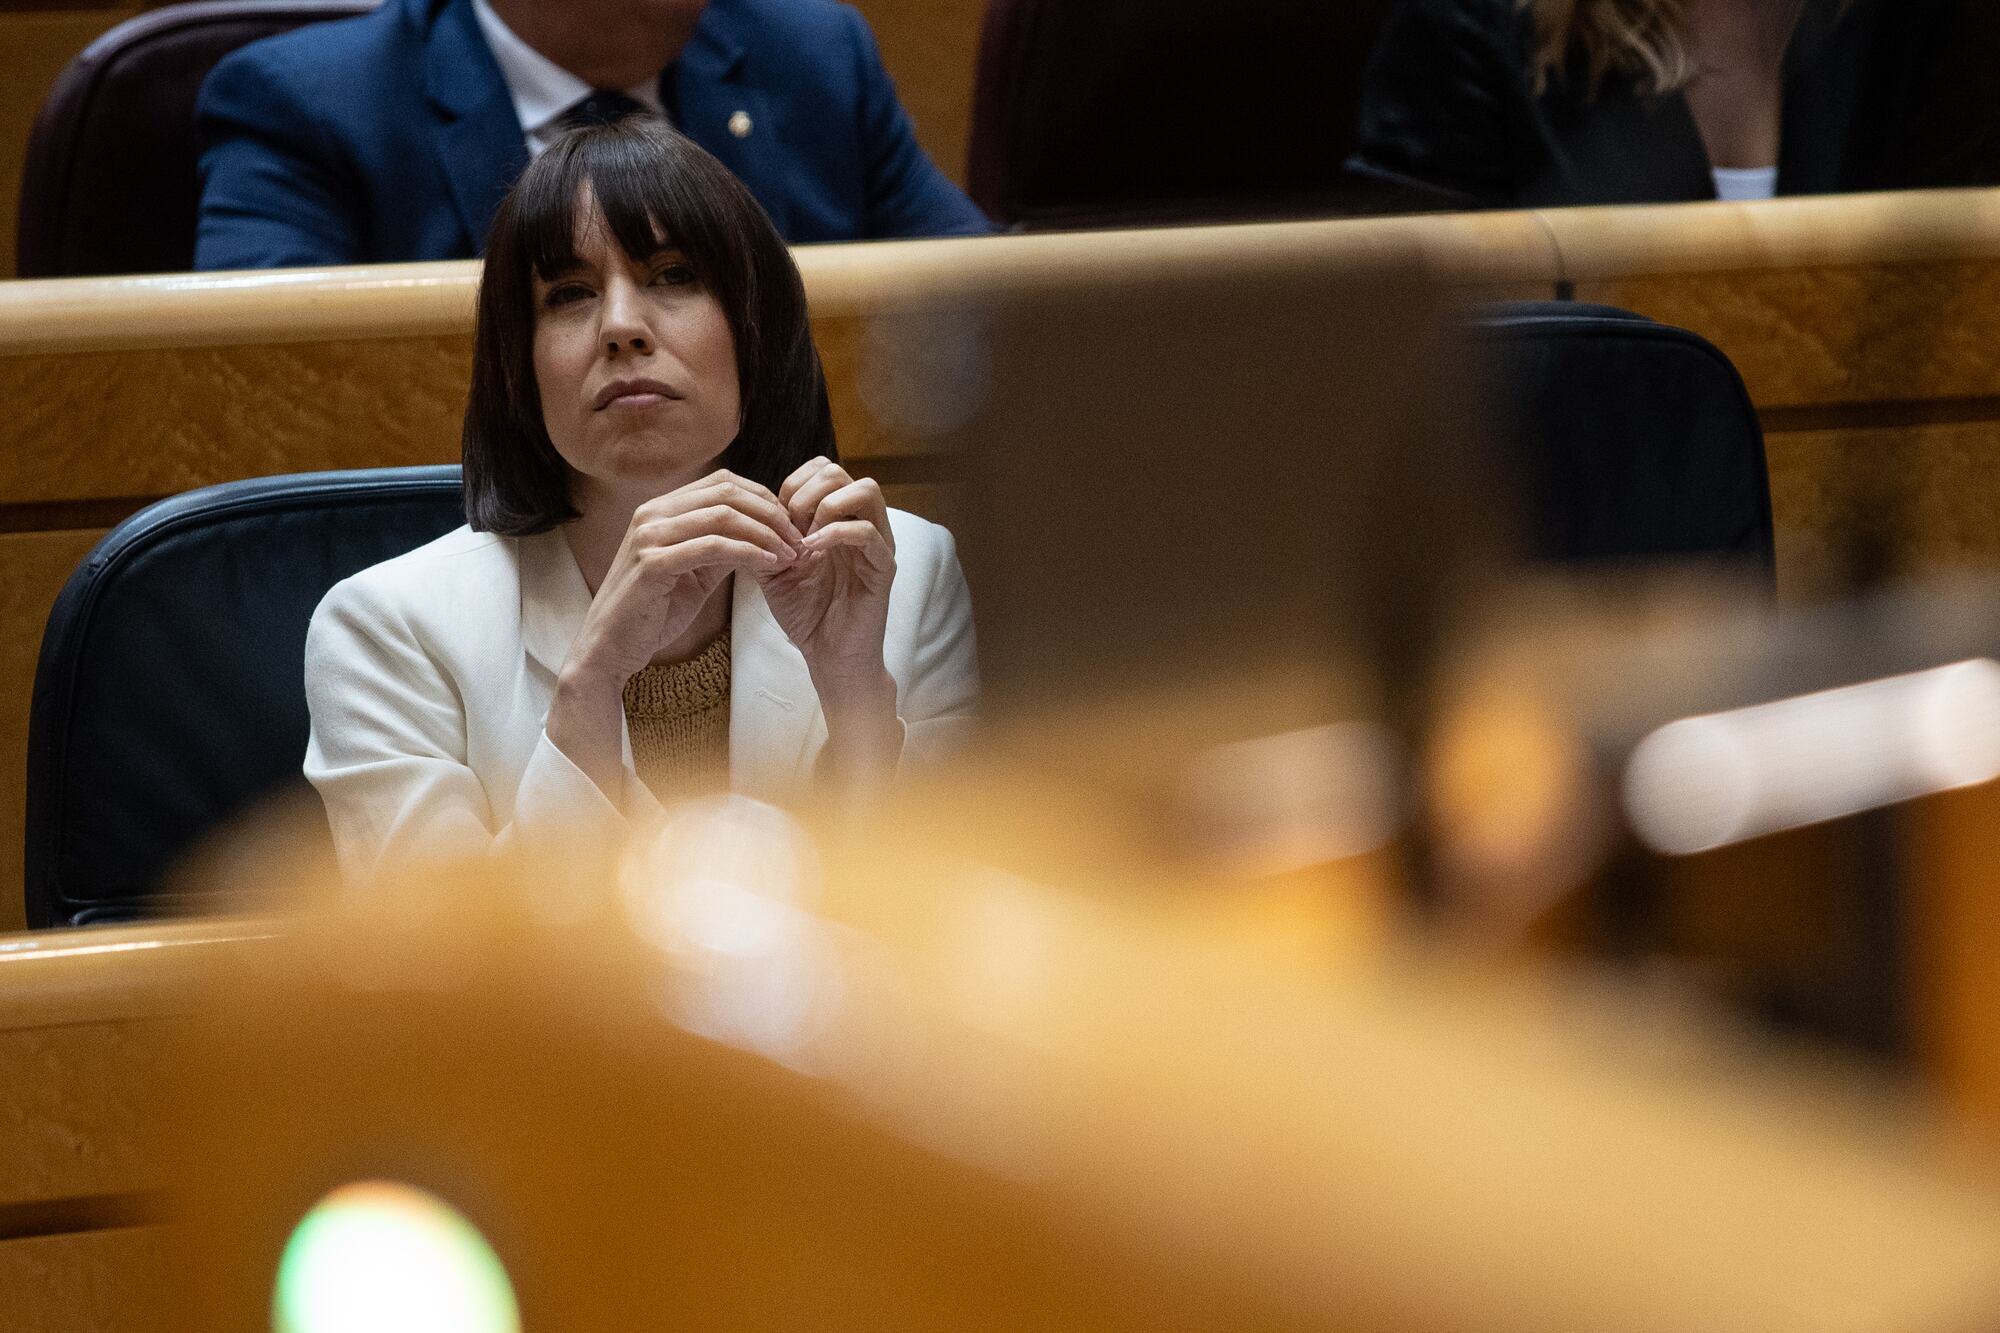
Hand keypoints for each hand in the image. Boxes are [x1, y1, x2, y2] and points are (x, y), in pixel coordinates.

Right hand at [566, 470, 803, 687]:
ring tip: (790, 554)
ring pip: (723, 516)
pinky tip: (770, 564)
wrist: (610, 649)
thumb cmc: (653, 611)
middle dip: (771, 513)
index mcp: (661, 509)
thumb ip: (721, 547)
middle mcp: (652, 514)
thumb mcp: (694, 571)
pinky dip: (748, 552)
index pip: (723, 483)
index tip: (791, 525)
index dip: (763, 498)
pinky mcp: (652, 564)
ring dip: (765, 533)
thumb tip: (763, 532)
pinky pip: (712, 547)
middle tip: (799, 538)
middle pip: (727, 492)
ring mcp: (649, 536)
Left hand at [756, 457, 896, 706]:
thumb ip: (765, 536)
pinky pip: (867, 532)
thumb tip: (741, 509)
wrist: (827, 653)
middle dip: (806, 492)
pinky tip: (811, 553)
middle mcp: (861, 522)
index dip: (793, 484)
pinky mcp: (883, 567)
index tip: (776, 518)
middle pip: (840, 471)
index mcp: (837, 517)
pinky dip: (834, 535)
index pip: (821, 469)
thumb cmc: (806, 610)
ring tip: (805, 535)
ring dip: (825, 506)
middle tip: (789, 525)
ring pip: (865, 490)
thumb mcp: (774, 567)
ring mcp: (877, 542)